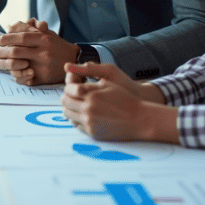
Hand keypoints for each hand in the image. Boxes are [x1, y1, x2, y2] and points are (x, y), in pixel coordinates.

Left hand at [0, 19, 78, 84]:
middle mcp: (43, 53)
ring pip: (17, 65)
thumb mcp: (47, 33)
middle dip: (2, 51)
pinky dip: (16, 76)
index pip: (21, 38)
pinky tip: (13, 71)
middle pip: (16, 51)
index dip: (7, 38)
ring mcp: (43, 67)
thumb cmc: (57, 45)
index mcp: (43, 40)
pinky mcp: (43, 78)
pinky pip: (24, 78)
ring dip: (7, 63)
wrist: (74, 60)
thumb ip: (31, 29)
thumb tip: (11, 26)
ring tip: (2, 61)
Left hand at [60, 62, 175, 142]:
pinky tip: (84, 115)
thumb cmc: (125, 99)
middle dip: (67, 98)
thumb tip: (70, 72)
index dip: (68, 88)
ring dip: (70, 109)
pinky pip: (77, 125)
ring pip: (68, 115)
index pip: (68, 90)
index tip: (72, 88)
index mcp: (91, 95)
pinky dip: (77, 120)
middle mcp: (88, 109)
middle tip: (72, 97)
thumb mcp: (108, 83)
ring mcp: (89, 122)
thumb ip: (88, 80)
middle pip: (65, 102)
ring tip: (77, 106)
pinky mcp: (92, 133)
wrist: (139, 119)